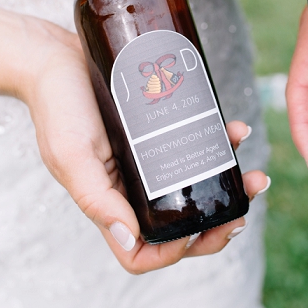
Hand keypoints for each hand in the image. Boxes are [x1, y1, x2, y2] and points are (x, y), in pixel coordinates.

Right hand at [24, 25, 268, 271]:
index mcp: (108, 202)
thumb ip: (97, 197)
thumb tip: (130, 237)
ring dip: (227, 183)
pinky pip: (194, 140)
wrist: (54, 54)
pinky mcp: (158, 125)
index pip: (141, 252)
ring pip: (194, 184)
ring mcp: (146, 155)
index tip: (198, 232)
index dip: (172, 253)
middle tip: (243, 210)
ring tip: (253, 174)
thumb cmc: (55, 104)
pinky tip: (234, 129)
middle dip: (215, 224)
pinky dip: (218, 141)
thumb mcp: (70, 154)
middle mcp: (131, 185)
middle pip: (178, 223)